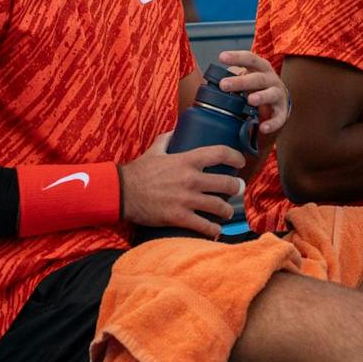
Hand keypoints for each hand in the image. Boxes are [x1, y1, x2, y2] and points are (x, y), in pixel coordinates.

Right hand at [120, 132, 244, 239]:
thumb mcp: (154, 150)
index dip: (235, 156)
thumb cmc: (138, 172)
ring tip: (227, 212)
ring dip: (227, 211)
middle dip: (236, 187)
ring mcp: (186, 199)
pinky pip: (204, 226)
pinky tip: (216, 231)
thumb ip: (167, 139)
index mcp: (187, 160)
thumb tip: (175, 130)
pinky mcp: (179, 217)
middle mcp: (191, 179)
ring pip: (218, 206)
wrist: (121, 193)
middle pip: (226, 183)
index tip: (240, 162)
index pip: (219, 153)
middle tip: (238, 190)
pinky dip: (213, 230)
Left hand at [218, 49, 289, 135]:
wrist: (278, 101)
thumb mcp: (246, 78)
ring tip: (250, 100)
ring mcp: (278, 95)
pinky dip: (272, 123)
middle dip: (241, 81)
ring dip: (261, 96)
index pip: (249, 59)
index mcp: (260, 68)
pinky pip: (279, 118)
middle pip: (257, 78)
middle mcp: (271, 79)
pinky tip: (263, 128)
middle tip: (224, 85)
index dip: (236, 57)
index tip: (221, 57)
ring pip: (271, 94)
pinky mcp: (282, 112)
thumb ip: (232, 78)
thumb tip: (208, 84)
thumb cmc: (256, 87)